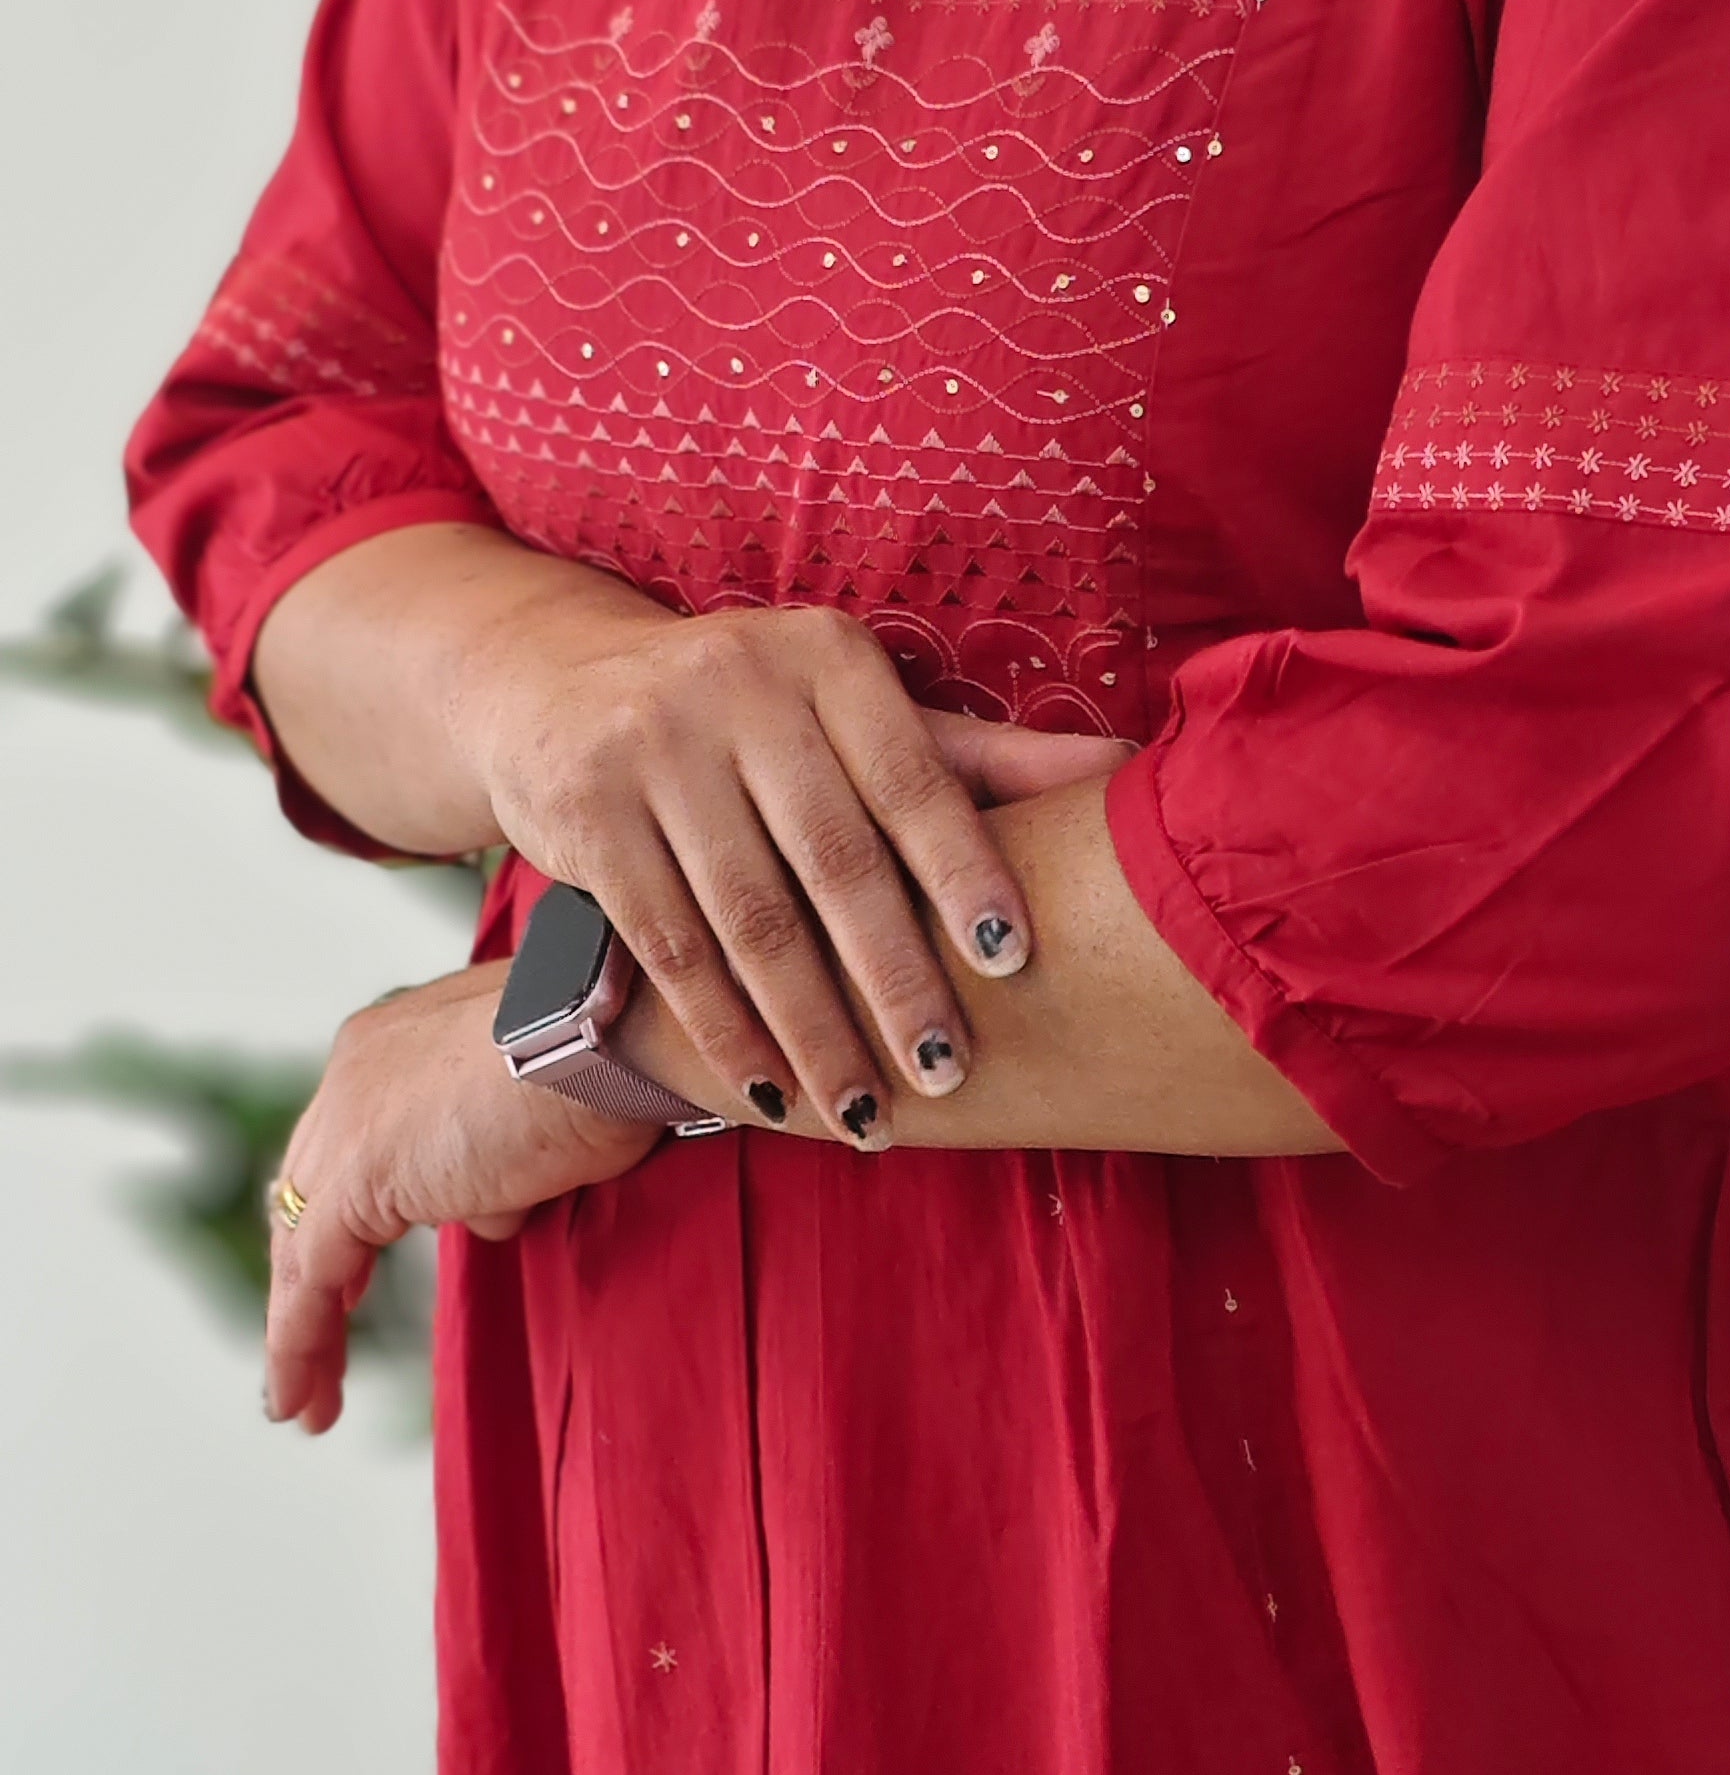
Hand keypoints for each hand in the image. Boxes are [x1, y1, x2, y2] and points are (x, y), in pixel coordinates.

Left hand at [264, 965, 651, 1435]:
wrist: (609, 1028)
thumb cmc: (613, 1050)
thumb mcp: (550, 1101)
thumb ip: (507, 1151)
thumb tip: (498, 1201)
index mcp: (399, 1042)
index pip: (351, 1140)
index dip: (346, 1214)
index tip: (352, 1274)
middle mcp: (357, 1073)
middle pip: (309, 1193)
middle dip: (310, 1275)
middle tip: (311, 1344)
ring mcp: (352, 1122)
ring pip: (304, 1244)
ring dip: (303, 1329)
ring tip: (303, 1400)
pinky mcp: (360, 1179)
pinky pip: (313, 1278)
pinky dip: (301, 1342)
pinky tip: (302, 1399)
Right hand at [452, 590, 1128, 1141]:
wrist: (554, 680)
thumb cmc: (748, 713)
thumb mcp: (852, 711)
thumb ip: (978, 758)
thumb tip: (1129, 773)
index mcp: (828, 658)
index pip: (913, 778)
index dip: (965, 872)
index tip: (1012, 961)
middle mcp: (738, 686)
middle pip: (834, 862)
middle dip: (895, 981)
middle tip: (948, 1073)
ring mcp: (651, 749)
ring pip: (750, 919)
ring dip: (812, 1033)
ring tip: (867, 1117)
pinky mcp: (584, 814)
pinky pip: (668, 946)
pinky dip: (724, 1033)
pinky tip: (770, 1096)